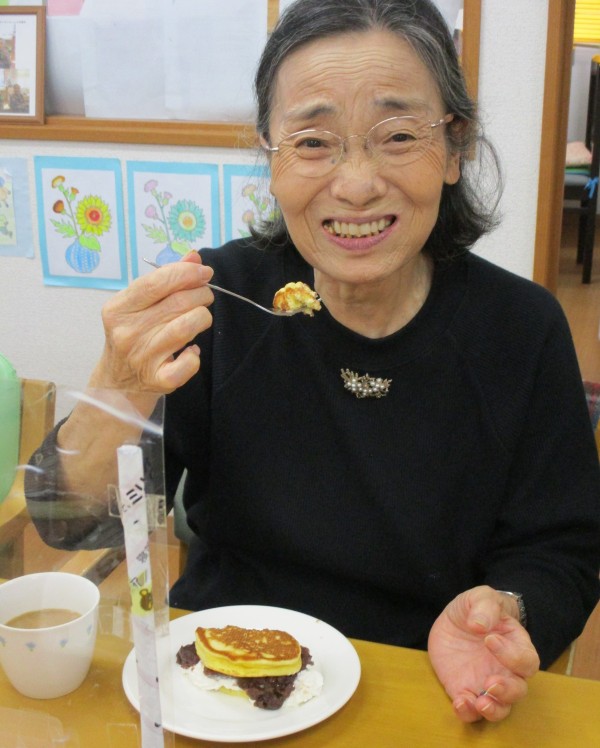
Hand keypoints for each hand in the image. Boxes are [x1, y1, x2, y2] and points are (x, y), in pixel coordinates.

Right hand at [92, 252, 213, 393]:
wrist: (118, 385)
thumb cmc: (133, 337)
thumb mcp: (139, 306)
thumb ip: (165, 280)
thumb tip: (193, 257)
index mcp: (118, 309)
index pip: (155, 283)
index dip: (185, 273)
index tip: (204, 272)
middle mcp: (127, 332)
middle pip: (177, 303)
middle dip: (201, 294)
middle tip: (204, 297)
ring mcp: (142, 357)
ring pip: (187, 327)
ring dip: (202, 318)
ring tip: (200, 318)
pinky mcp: (158, 380)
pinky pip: (189, 363)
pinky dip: (195, 355)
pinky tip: (190, 351)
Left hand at [428, 585, 539, 722]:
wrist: (456, 620)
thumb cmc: (478, 608)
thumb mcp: (480, 597)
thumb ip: (485, 606)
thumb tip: (480, 625)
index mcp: (516, 646)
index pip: (526, 660)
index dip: (511, 655)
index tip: (489, 639)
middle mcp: (506, 671)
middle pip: (519, 690)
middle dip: (507, 691)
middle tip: (491, 682)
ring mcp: (486, 684)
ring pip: (501, 708)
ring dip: (493, 709)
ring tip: (480, 702)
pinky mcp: (465, 690)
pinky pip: (472, 711)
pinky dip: (467, 712)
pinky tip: (459, 702)